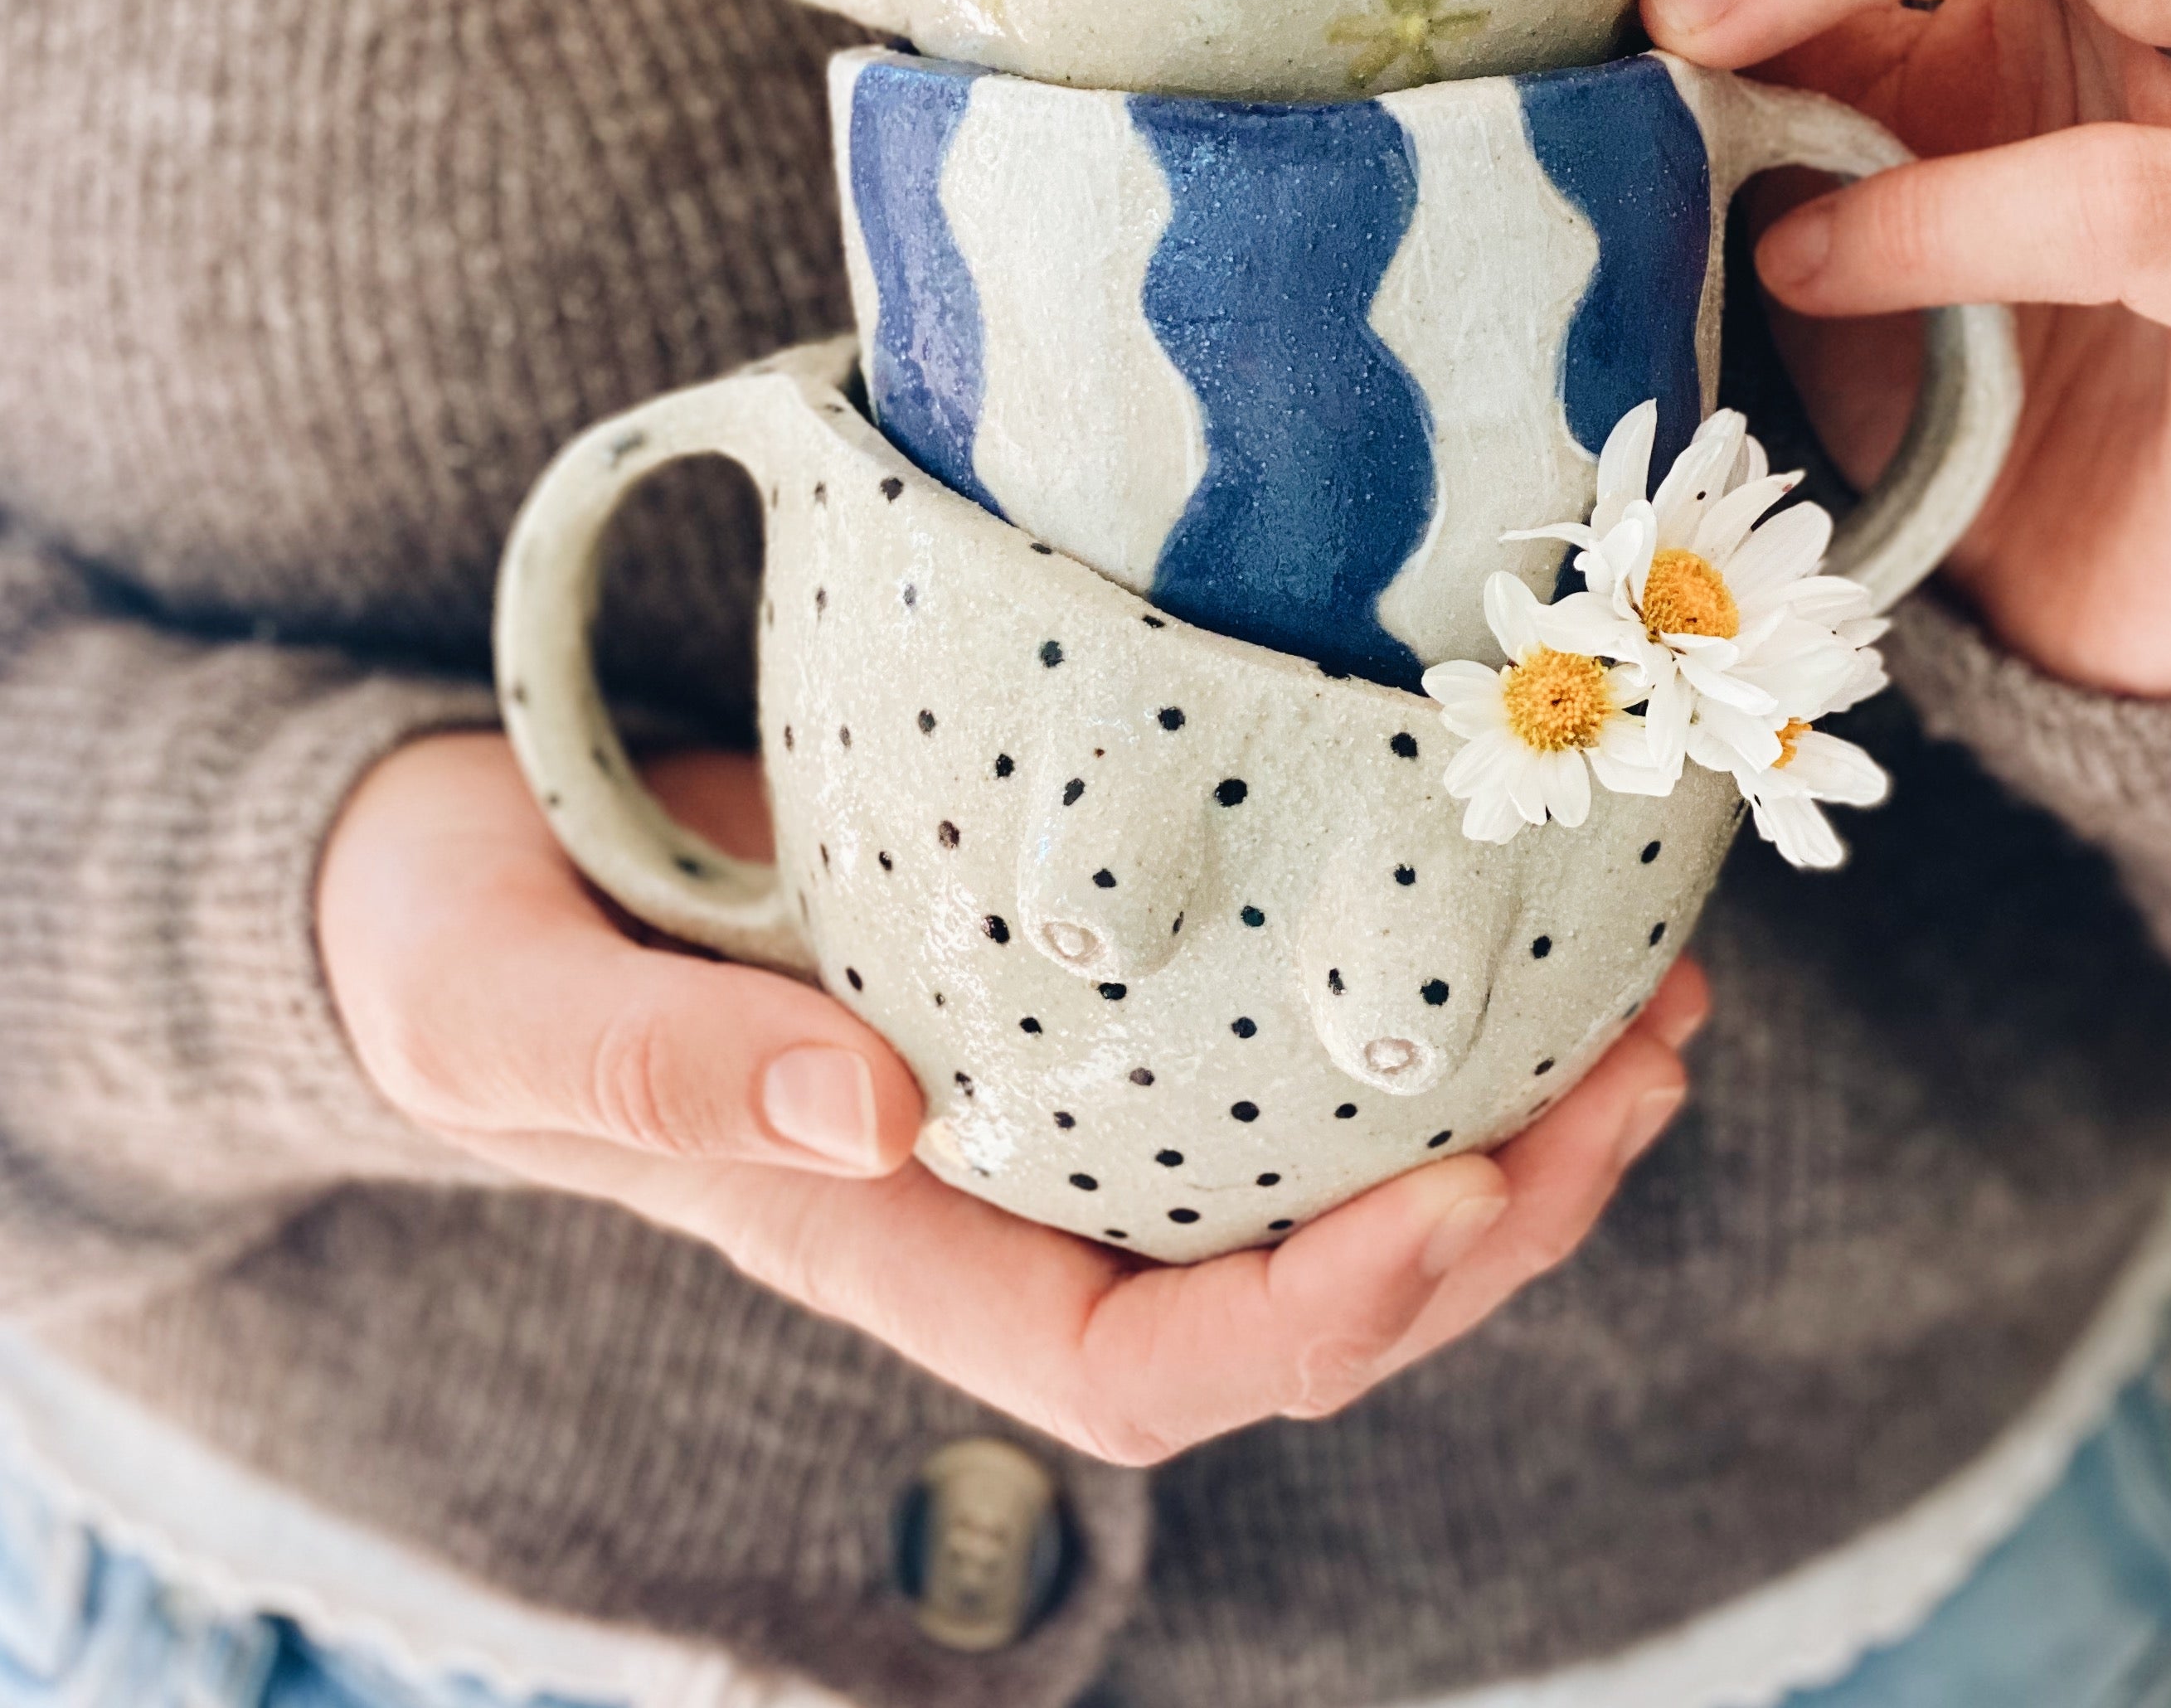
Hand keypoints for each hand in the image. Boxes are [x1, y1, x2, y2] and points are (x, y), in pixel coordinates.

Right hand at [321, 731, 1703, 1463]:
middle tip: (1647, 1066)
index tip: (1471, 1190)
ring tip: (1651, 997)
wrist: (467, 859)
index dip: (1324, 1320)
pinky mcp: (1076, 964)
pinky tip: (1506, 902)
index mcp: (895, 1245)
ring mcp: (1057, 1083)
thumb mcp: (513, 1008)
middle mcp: (1009, 1188)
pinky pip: (1272, 1022)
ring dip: (1506, 1109)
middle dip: (1496, 1214)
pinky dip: (1403, 989)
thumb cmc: (466, 953)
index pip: (1150, 1364)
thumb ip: (661, 1068)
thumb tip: (873, 1110)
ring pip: (1320, 1165)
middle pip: (1299, 1285)